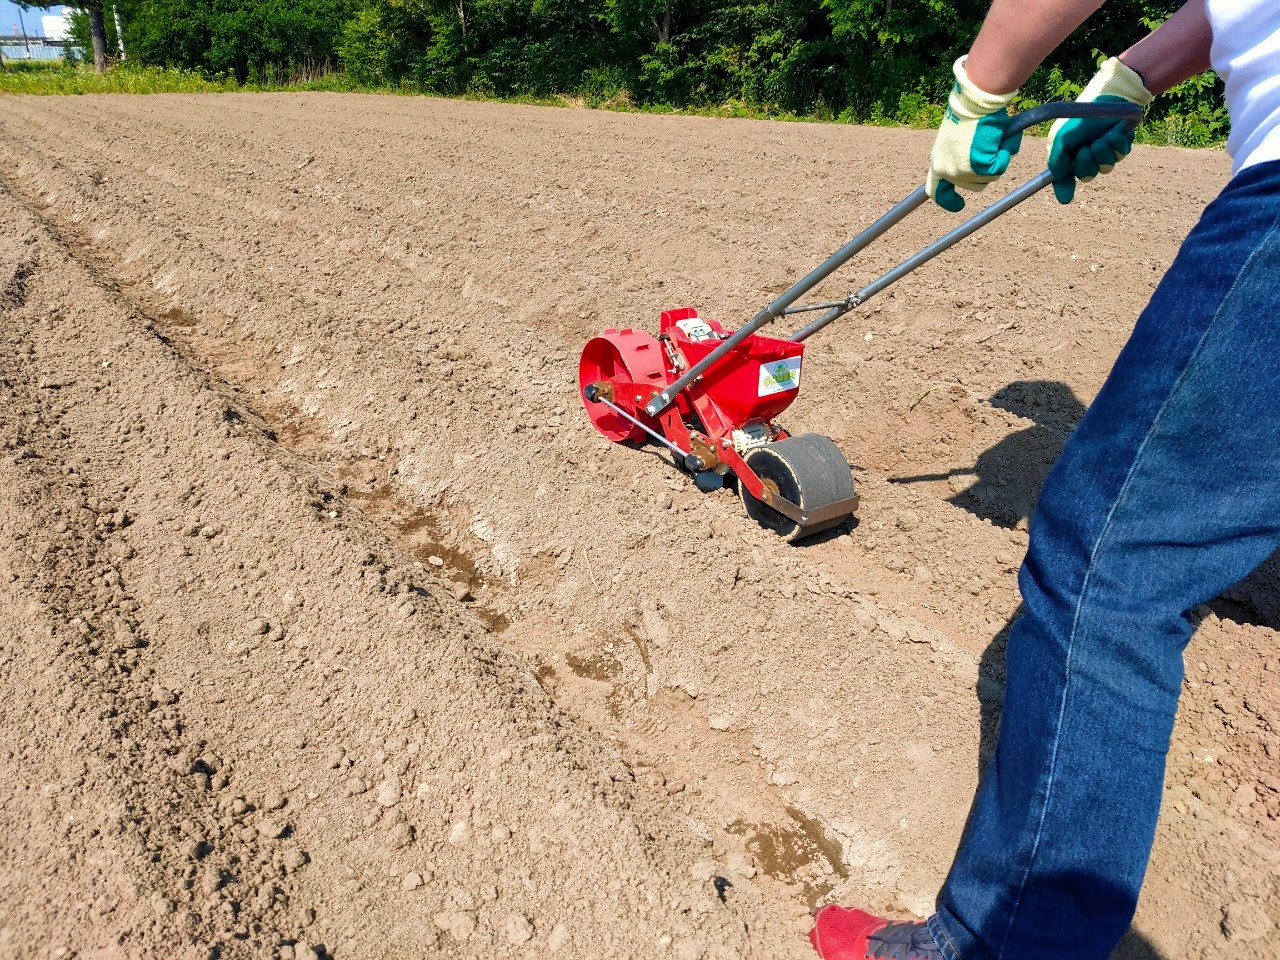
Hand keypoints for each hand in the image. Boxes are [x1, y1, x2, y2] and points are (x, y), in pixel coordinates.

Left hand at [927, 56, 1022, 212]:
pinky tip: (998, 138)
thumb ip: (963, 154)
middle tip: (992, 148)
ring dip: (996, 160)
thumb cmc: (970, 111)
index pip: (936, 191)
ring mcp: (961, 172)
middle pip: (974, 185)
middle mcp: (946, 171)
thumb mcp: (958, 138)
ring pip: (988, 178)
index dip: (947, 200)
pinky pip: (999, 168)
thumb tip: (987, 164)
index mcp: (938, 161)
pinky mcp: (978, 168)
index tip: (958, 205)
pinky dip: (1004, 154)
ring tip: (991, 137)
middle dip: (987, 171)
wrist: (975, 100)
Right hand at [1047, 57, 1151, 203]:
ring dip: (1103, 152)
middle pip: (1087, 176)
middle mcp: (1086, 157)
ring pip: (1106, 167)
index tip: (1066, 198)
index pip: (1064, 179)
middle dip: (1087, 163)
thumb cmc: (1081, 116)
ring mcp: (1104, 153)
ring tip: (1101, 138)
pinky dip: (1116, 144)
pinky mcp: (1121, 147)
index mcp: (1068, 155)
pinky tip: (1114, 133)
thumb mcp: (1062, 137)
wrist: (1108, 98)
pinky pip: (1120, 155)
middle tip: (1085, 149)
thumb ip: (1057, 159)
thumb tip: (1058, 177)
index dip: (1065, 188)